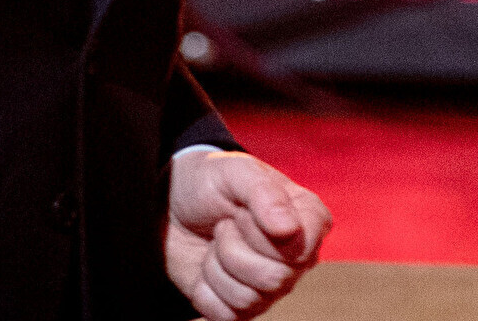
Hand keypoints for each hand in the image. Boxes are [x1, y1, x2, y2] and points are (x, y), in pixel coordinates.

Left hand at [164, 148, 329, 318]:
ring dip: (216, 268)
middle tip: (224, 225)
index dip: (263, 234)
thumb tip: (289, 230)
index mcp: (307, 220)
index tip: (243, 211)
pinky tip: (206, 266)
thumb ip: (265, 193)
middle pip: (274, 278)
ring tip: (215, 243)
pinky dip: (205, 290)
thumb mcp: (235, 171)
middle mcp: (296, 259)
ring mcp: (270, 287)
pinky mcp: (241, 308)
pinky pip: (224, 316)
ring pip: (248, 300)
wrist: (170, 206)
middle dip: (233, 249)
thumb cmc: (211, 183)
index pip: (301, 250)